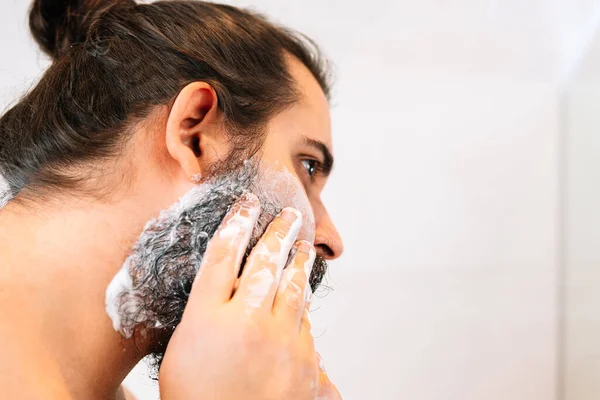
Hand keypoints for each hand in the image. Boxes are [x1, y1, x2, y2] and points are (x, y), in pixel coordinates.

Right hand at [159, 193, 340, 399]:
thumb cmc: (196, 399)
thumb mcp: (183, 351)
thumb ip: (205, 316)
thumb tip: (227, 292)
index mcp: (207, 316)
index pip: (222, 255)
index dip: (236, 223)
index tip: (248, 204)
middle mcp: (246, 319)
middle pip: (264, 262)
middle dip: (276, 232)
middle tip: (287, 215)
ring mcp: (279, 338)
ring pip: (292, 286)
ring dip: (298, 262)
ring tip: (303, 246)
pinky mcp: (303, 360)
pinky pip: (304, 323)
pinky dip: (301, 307)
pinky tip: (303, 297)